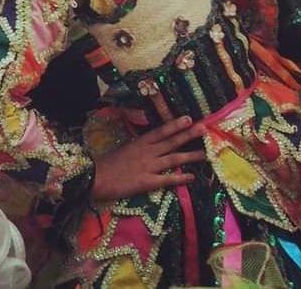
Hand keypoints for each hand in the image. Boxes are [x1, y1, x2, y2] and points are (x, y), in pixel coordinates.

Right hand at [90, 115, 204, 202]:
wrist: (95, 177)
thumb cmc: (106, 163)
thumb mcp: (123, 150)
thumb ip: (136, 148)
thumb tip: (148, 146)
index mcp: (139, 143)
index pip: (160, 131)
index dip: (174, 125)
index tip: (188, 118)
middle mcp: (146, 152)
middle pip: (170, 141)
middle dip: (187, 135)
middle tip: (203, 128)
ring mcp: (148, 166)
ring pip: (173, 158)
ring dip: (190, 156)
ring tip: (205, 153)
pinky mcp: (147, 182)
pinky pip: (167, 179)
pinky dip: (180, 177)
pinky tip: (192, 177)